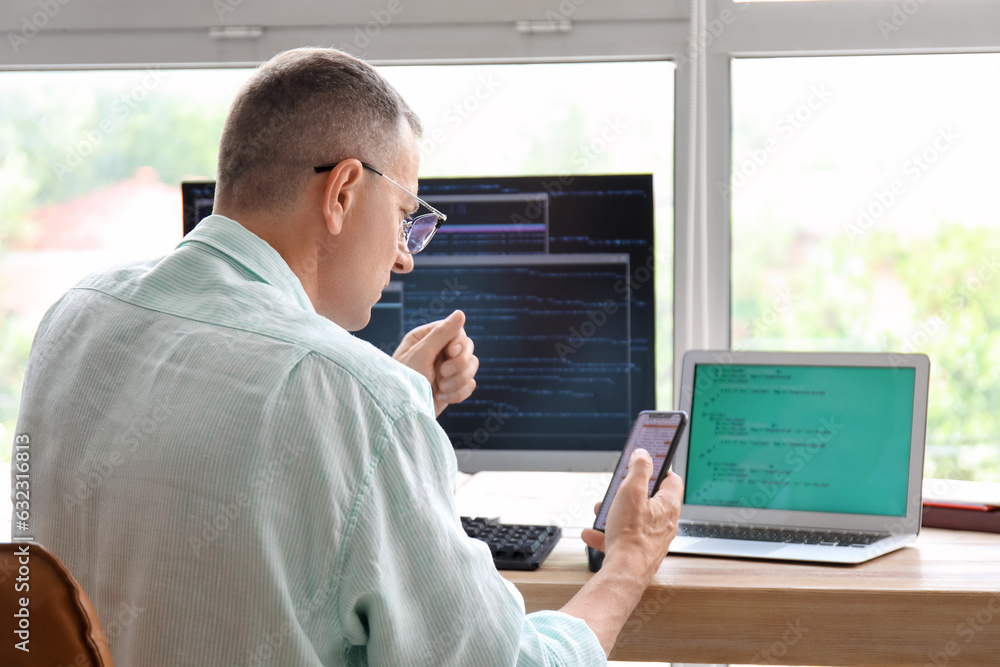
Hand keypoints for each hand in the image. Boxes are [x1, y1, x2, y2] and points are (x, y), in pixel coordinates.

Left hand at [393, 310, 478, 416]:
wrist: (401, 413)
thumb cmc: (404, 380)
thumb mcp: (421, 354)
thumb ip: (442, 334)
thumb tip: (461, 313)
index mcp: (427, 338)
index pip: (457, 332)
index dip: (459, 343)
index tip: (451, 353)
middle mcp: (438, 351)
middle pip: (468, 348)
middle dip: (459, 364)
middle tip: (443, 373)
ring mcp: (446, 369)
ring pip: (472, 367)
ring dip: (458, 380)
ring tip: (441, 389)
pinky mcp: (452, 387)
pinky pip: (469, 385)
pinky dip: (458, 393)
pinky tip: (441, 397)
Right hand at [581, 449, 682, 577]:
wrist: (624, 574)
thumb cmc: (631, 535)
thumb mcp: (632, 491)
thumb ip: (639, 468)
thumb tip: (643, 454)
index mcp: (668, 506)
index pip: (672, 480)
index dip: (658, 469)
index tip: (644, 463)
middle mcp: (665, 523)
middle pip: (648, 499)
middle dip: (627, 493)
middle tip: (615, 491)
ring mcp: (652, 539)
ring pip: (634, 519)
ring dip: (614, 513)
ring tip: (600, 513)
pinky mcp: (639, 553)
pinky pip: (623, 538)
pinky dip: (607, 534)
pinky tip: (592, 533)